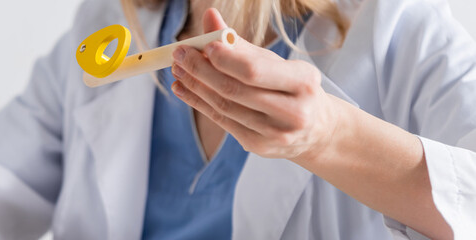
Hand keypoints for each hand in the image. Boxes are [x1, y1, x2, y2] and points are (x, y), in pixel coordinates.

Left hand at [170, 8, 339, 161]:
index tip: (202, 44)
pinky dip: (198, 102)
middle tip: (180, 54)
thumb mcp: (275, 63)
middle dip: (200, 69)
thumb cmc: (291, 88)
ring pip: (224, 106)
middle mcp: (293, 111)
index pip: (254, 70)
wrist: (316, 129)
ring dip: (195, 86)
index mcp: (303, 81)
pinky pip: (222, 121)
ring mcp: (275, 133)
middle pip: (234, 89)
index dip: (224, 58)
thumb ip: (240, 44)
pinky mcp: (259, 146)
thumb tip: (209, 17)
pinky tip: (184, 89)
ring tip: (178, 69)